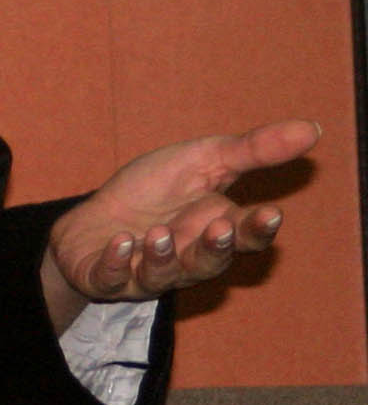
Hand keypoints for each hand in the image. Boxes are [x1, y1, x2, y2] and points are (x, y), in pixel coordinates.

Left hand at [41, 119, 320, 333]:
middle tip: (220, 227)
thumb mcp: (202, 160)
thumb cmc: (154, 191)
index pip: (244, 235)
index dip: (257, 228)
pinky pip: (112, 276)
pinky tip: (119, 242)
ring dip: (162, 256)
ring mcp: (146, 270)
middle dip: (215, 248)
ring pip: (162, 273)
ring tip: (157, 234)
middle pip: (207, 261)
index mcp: (212, 228)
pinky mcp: (107, 275)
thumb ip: (253, 151)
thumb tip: (312, 128)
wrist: (93, 221)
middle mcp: (185, 256)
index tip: (271, 212)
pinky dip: (115, 262)